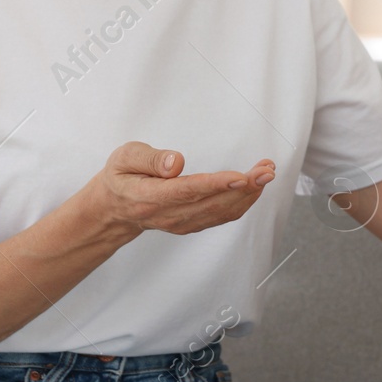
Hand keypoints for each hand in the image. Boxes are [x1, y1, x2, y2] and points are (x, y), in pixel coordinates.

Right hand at [86, 141, 276, 236]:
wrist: (114, 208)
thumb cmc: (121, 176)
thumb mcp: (124, 158)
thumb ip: (150, 159)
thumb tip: (177, 163)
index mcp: (149, 197)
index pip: (187, 192)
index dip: (216, 185)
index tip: (241, 176)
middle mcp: (168, 215)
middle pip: (212, 203)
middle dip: (245, 186)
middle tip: (267, 169)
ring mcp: (182, 223)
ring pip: (221, 211)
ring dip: (249, 193)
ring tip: (267, 172)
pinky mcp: (192, 223)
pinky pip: (222, 216)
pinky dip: (243, 201)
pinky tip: (255, 186)